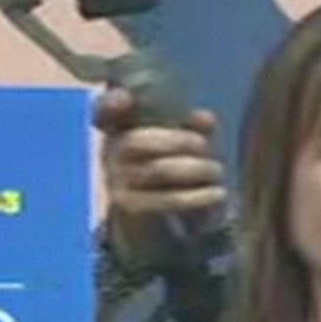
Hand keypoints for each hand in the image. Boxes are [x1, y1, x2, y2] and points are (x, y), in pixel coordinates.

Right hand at [96, 87, 227, 265]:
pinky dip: (197, 196)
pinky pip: (166, 199)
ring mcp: (117, 181)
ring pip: (158, 170)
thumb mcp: (177, 147)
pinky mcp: (130, 208)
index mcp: (119, 129)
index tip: (126, 99)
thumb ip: (191, 128)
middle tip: (206, 147)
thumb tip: (205, 119)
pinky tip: (217, 193)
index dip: (111, 102)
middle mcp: (111, 153)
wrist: (151, 222)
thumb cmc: (165, 172)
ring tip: (217, 171)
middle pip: (137, 141)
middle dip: (178, 141)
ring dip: (195, 168)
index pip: (103, 111)